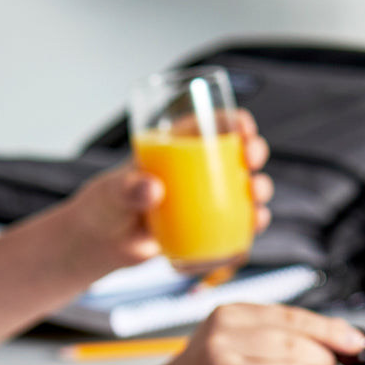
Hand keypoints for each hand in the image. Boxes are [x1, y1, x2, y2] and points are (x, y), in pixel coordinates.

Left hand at [60, 109, 272, 276]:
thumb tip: (152, 189)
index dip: (233, 120)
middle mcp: (197, 171)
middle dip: (255, 152)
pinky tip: (252, 227)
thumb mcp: (111, 192)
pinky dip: (249, 227)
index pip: (210, 123)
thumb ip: (128, 189)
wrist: (105, 244)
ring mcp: (205, 200)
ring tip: (256, 199)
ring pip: (244, 190)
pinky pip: (237, 225)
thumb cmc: (105, 206)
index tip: (243, 127)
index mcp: (176, 147)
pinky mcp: (207, 228)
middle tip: (251, 161)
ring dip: (259, 191)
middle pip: (237, 153)